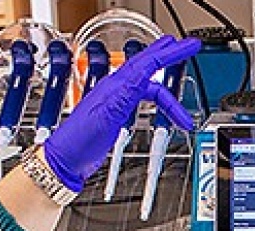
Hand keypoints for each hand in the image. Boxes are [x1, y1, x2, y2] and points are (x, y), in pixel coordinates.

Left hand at [44, 35, 200, 191]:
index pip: (147, 63)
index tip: (189, 46)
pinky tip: (163, 113)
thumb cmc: (79, 139)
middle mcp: (116, 90)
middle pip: (148, 68)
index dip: (170, 53)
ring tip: (183, 114)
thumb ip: (127, 92)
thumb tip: (146, 72)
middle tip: (187, 49)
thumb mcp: (107, 114)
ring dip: (169, 100)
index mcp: (114, 86)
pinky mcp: (117, 114)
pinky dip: (159, 107)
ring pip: (149, 89)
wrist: (66, 159)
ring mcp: (116, 101)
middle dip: (169, 57)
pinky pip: (143, 102)